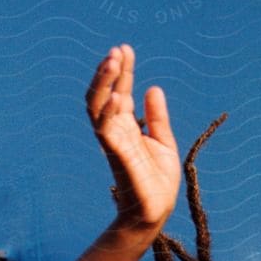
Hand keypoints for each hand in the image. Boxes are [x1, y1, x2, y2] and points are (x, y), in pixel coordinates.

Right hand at [86, 44, 179, 233]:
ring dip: (103, 83)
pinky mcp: (116, 155)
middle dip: (109, 71)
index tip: (126, 48)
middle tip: (118, 50)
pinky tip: (119, 94)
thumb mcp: (163, 142)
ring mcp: (113, 141)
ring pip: (97, 107)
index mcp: (127, 126)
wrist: (156, 211)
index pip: (120, 90)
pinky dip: (109, 111)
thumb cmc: (158, 182)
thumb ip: (157, 117)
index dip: (123, 70)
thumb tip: (153, 88)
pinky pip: (105, 129)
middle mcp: (116, 130)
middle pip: (104, 93)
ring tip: (113, 61)